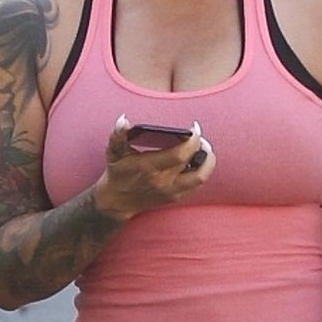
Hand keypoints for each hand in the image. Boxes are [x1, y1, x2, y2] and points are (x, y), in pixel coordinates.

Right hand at [94, 118, 215, 220]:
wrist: (117, 201)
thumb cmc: (117, 173)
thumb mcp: (114, 152)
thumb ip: (118, 135)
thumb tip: (123, 120)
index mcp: (150, 167)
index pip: (180, 154)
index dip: (192, 140)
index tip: (194, 128)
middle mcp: (163, 181)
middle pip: (195, 164)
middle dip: (201, 147)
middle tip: (198, 136)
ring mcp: (171, 191)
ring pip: (201, 177)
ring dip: (207, 161)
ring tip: (204, 149)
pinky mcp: (175, 197)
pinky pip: (196, 185)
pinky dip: (201, 171)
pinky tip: (198, 160)